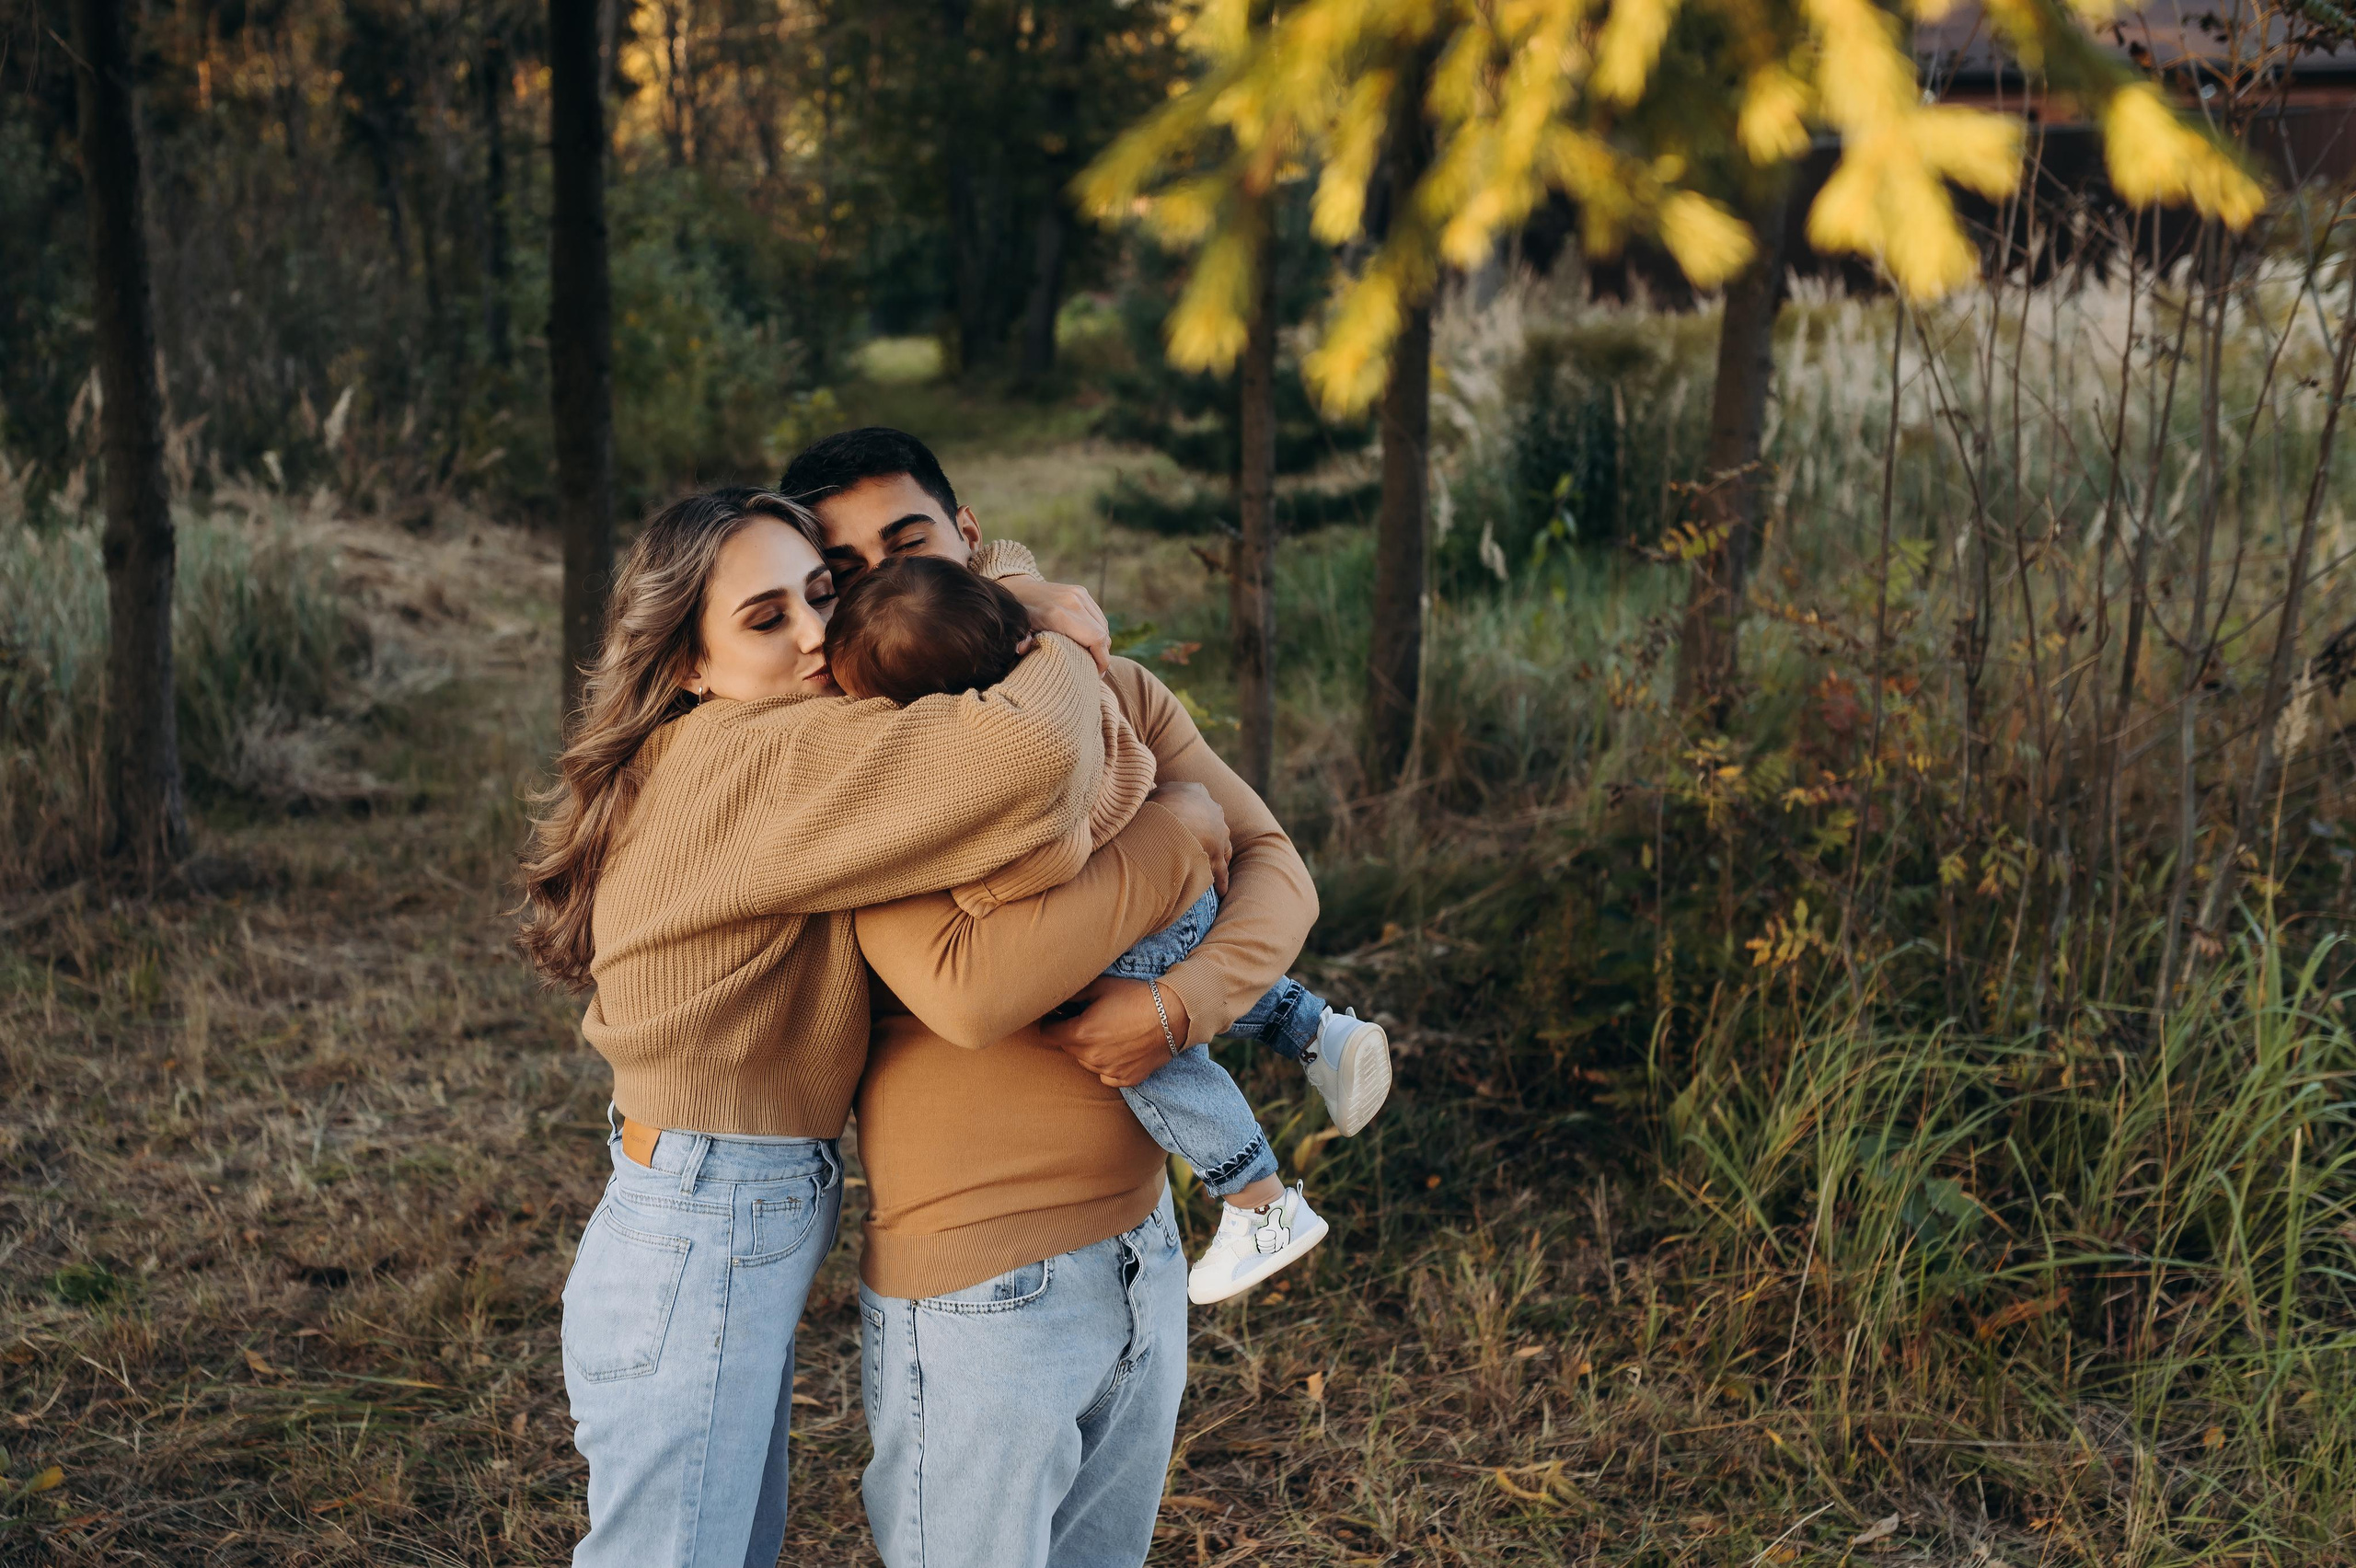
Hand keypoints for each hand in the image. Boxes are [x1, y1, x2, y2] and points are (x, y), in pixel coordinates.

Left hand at [999, 575, 1111, 673]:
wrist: (1019, 589)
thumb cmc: (1020, 617)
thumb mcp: (1020, 631)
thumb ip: (1022, 643)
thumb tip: (1021, 650)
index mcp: (1059, 615)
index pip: (1096, 638)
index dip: (1102, 659)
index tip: (1097, 674)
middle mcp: (1074, 602)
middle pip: (1102, 633)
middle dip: (1102, 654)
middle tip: (1095, 669)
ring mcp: (1079, 594)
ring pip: (1103, 625)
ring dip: (1102, 642)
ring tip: (1092, 656)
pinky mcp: (1081, 592)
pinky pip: (1098, 615)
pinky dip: (1097, 630)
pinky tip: (1088, 640)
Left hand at [1040, 977, 1192, 1087]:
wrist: (1173, 1015)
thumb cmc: (1136, 996)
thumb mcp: (1101, 987)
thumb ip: (1072, 994)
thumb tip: (1055, 997)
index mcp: (1081, 1033)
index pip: (1049, 1033)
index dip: (1051, 1022)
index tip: (1058, 1016)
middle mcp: (1092, 1057)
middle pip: (1067, 1048)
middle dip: (1071, 1034)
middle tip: (1086, 1019)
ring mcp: (1109, 1071)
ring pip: (1086, 1062)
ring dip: (1089, 1050)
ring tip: (1107, 1032)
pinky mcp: (1126, 1079)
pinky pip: (1106, 1075)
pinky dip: (1107, 1064)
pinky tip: (1118, 1049)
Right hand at [1148, 781, 1229, 897]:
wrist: (1168, 823)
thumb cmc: (1154, 806)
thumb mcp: (1151, 793)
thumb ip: (1153, 794)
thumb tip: (1147, 794)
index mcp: (1196, 791)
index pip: (1196, 798)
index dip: (1190, 808)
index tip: (1184, 814)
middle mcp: (1212, 810)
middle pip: (1212, 820)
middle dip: (1207, 829)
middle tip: (1198, 839)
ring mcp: (1218, 833)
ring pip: (1222, 845)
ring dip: (1218, 854)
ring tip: (1211, 864)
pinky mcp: (1217, 855)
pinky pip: (1221, 869)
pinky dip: (1221, 880)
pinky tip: (1221, 890)